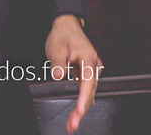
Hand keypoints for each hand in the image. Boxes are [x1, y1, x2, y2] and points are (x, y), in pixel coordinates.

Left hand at [44, 14, 101, 132]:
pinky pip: (86, 90)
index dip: (84, 98)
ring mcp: (92, 70)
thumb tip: (58, 76)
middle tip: (72, 125)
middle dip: (81, 110)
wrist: (67, 25)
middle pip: (90, 91)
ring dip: (82, 109)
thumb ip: (58, 63)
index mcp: (88, 58)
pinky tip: (76, 114)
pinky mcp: (88, 73)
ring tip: (71, 123)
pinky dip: (81, 102)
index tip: (79, 111)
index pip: (88, 82)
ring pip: (89, 93)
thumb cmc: (62, 35)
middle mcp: (94, 65)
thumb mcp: (56, 48)